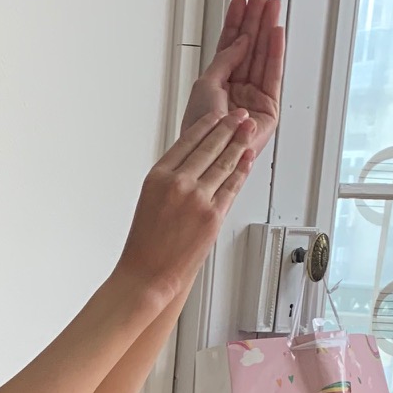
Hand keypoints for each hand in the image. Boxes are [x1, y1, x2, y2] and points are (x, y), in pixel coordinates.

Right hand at [116, 109, 255, 300]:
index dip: (207, 126)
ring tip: (248, 130)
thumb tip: (193, 165)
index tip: (217, 116)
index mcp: (158, 177)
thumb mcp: (149, 202)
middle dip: (228, 127)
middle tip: (240, 116)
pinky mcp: (213, 216)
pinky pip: (232, 187)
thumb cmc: (144, 246)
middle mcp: (178, 183)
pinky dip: (242, 170)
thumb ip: (171, 181)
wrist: (147, 276)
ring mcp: (197, 199)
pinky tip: (248, 159)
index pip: (187, 141)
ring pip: (224, 163)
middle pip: (209, 147)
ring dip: (239, 143)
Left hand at [183, 0, 285, 155]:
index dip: (237, 22)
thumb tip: (240, 39)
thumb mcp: (206, 84)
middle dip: (256, 19)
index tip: (243, 0)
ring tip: (271, 5)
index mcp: (221, 85)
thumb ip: (225, 59)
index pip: (231, 47)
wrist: (208, 153)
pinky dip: (276, 52)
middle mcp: (238, 90)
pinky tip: (276, 32)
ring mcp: (253, 99)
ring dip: (267, 28)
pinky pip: (273, 75)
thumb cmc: (199, 129)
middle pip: (250, 47)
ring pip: (262, 56)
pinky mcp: (268, 110)